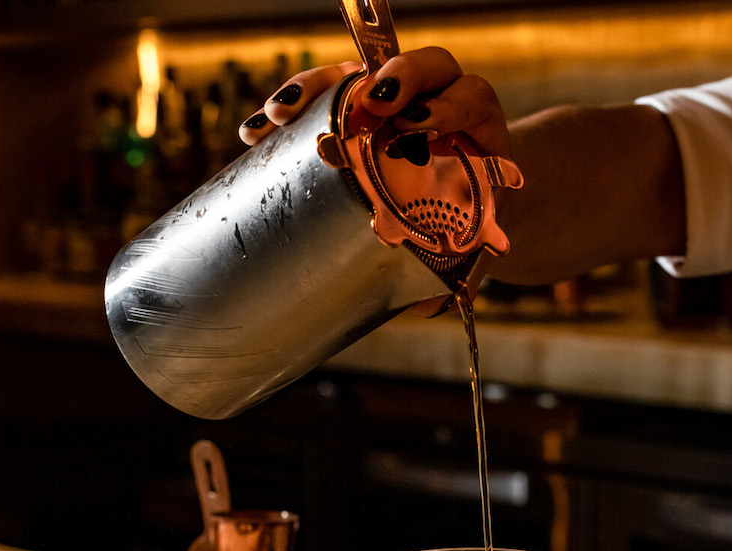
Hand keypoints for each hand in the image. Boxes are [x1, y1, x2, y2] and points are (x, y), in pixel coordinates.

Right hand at [238, 50, 514, 314]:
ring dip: (316, 87)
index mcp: (476, 122)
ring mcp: (388, 93)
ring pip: (356, 70)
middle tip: (367, 102)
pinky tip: (255, 133)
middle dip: (390, 77)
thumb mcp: (470, 240)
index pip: (468, 96)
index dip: (447, 104)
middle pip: (417, 66)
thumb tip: (425, 305)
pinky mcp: (349, 100)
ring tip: (282, 115)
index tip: (420, 124)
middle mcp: (434, 95)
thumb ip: (457, 269)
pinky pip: (316, 93)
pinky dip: (285, 109)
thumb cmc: (468, 220)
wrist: (461, 202)